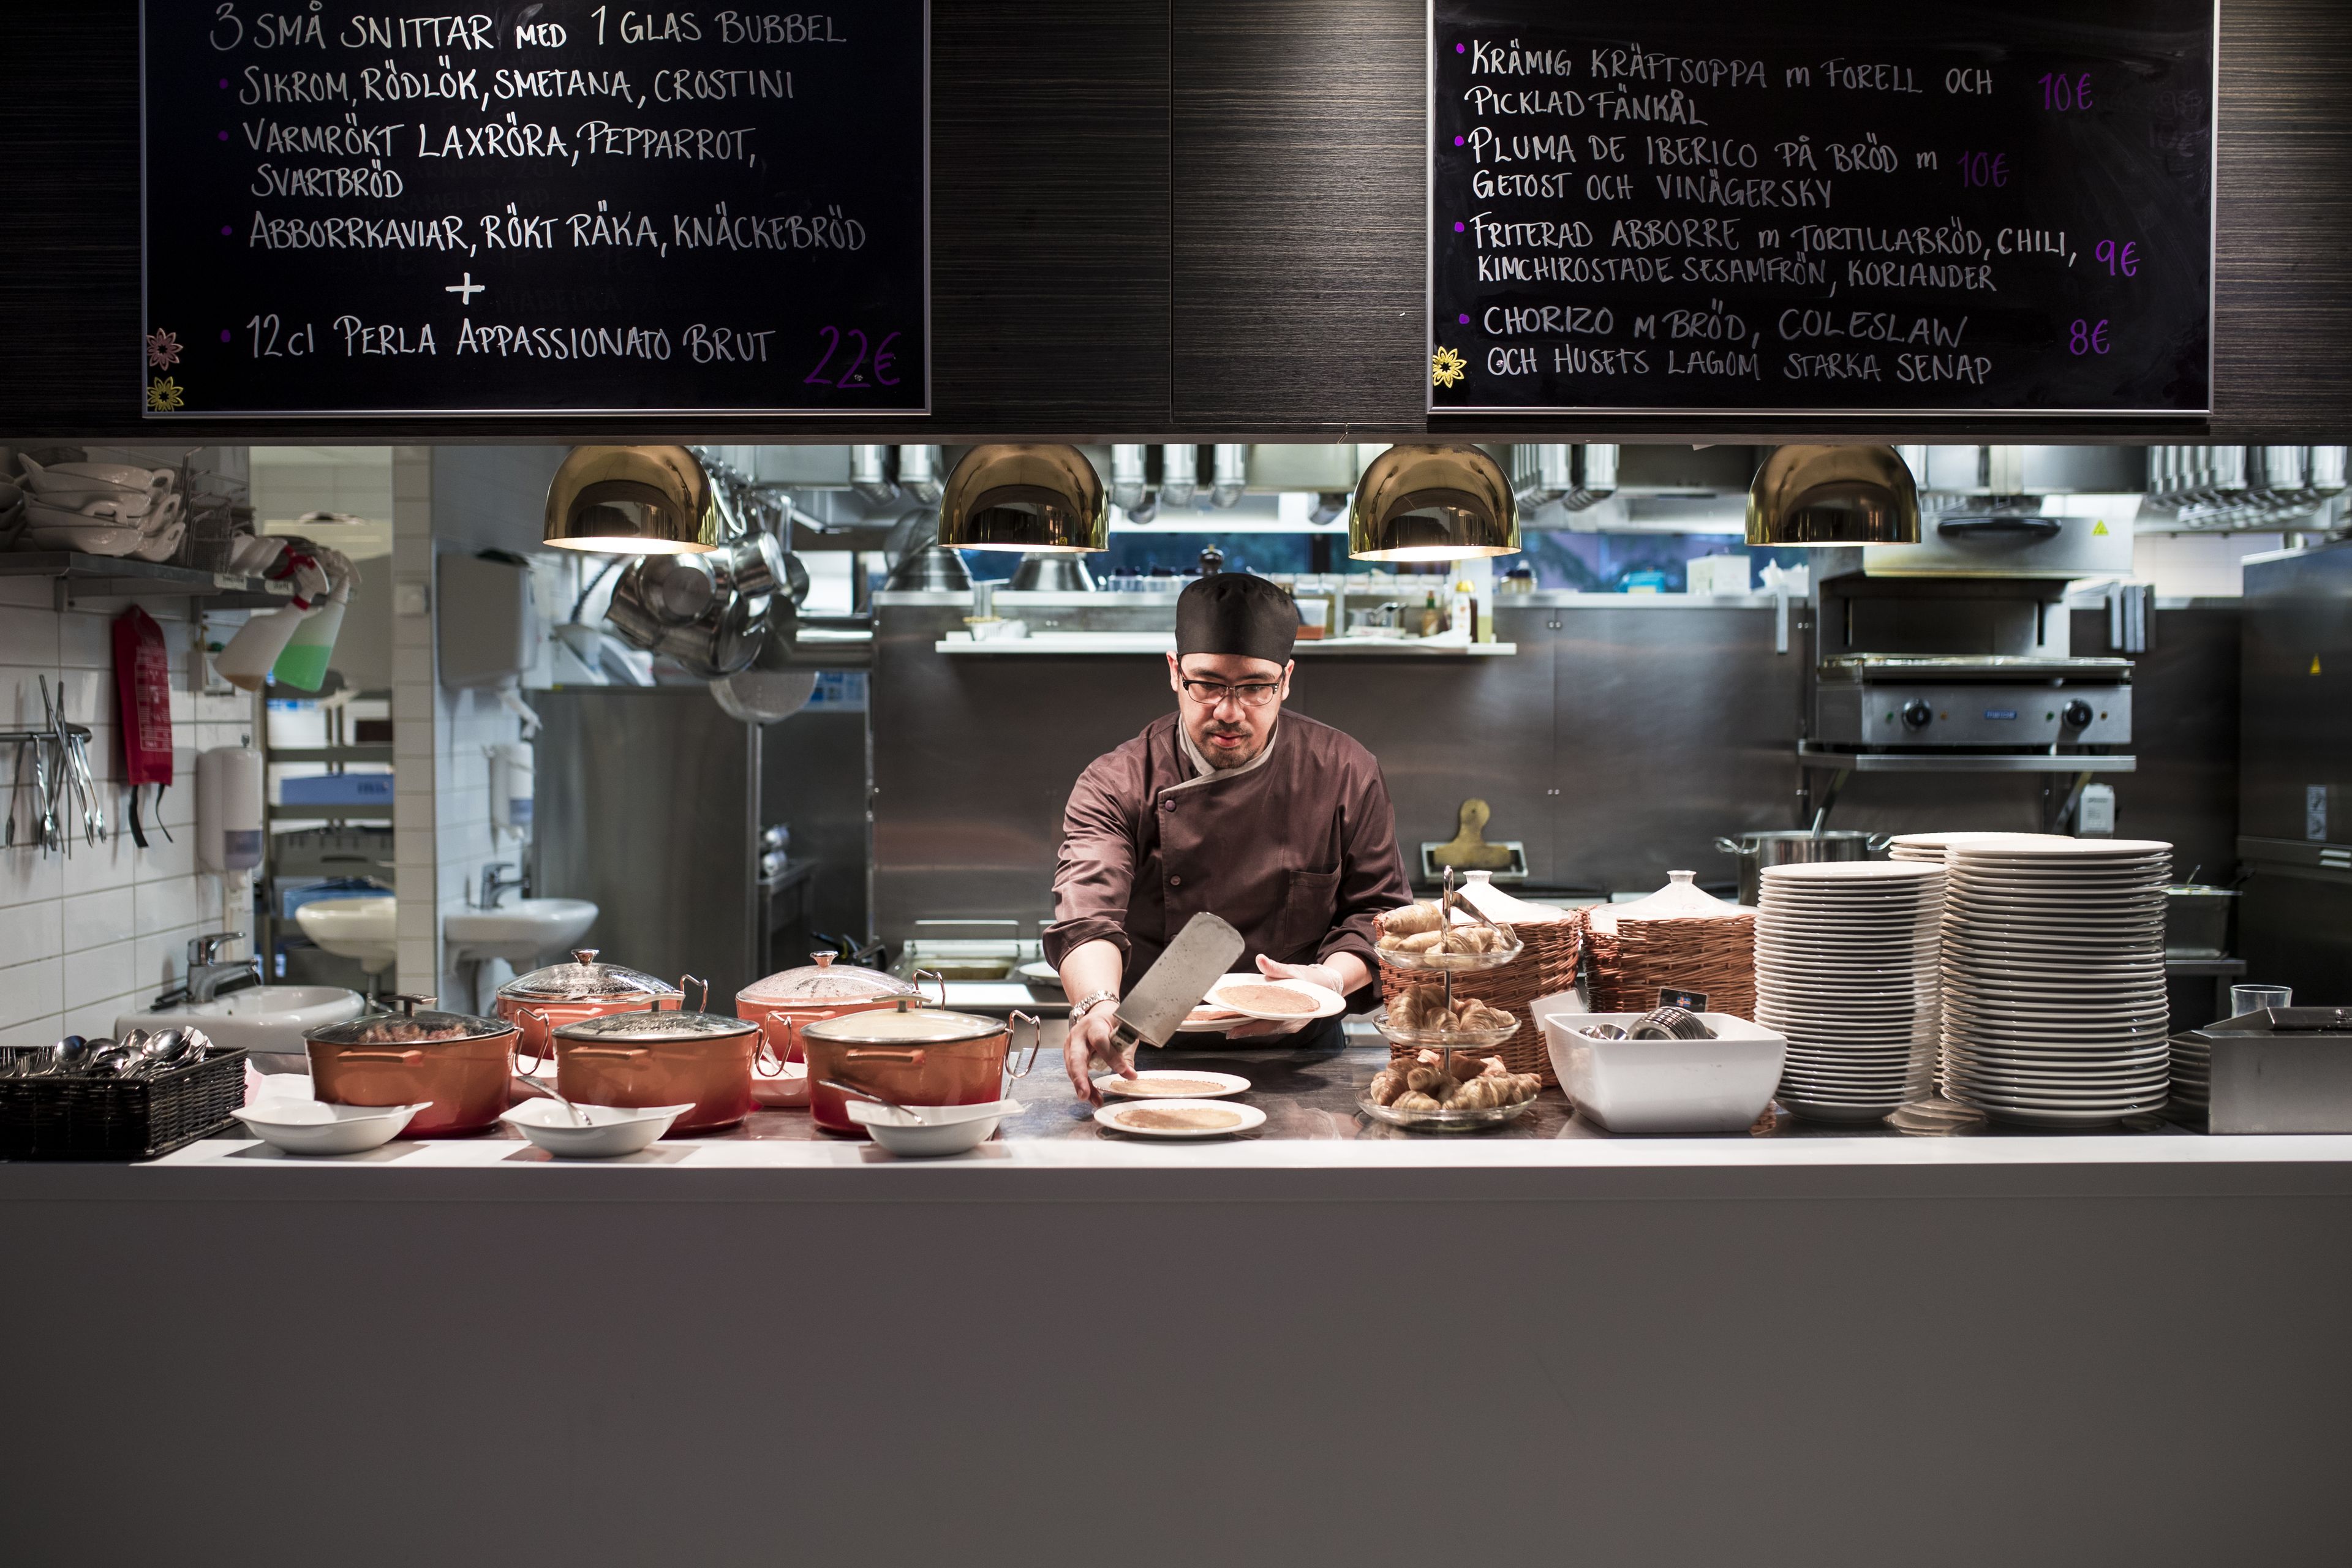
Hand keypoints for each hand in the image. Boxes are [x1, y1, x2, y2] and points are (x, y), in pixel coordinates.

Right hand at [1064, 1002, 1132, 1105]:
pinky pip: (1075, 1073)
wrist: (1096, 1014)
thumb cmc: (1110, 1022)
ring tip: (1095, 1100)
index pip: (1100, 1040)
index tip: (1123, 1071)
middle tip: (1085, 1094)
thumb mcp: (1122, 1030)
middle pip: (1076, 1057)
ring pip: (1074, 1068)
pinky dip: (1084, 1086)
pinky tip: (1092, 1097)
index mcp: (1094, 1024)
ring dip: (1083, 1086)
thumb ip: (1125, 1052)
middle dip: (1080, 1077)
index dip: (1111, 1056)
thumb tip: (1131, 1074)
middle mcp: (1078, 1035)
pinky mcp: (1069, 1055)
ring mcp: (1071, 1045)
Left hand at [1222, 955, 1345, 1038]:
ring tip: (1225, 1022)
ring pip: (1264, 1027)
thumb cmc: (1311, 978)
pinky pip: (1268, 1024)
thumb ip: (1276, 968)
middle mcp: (1291, 1023)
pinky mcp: (1287, 1021)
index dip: (1247, 1029)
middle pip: (1262, 1028)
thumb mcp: (1295, 971)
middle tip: (1219, 1026)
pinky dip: (1254, 1021)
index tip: (1230, 1032)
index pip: (1267, 1025)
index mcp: (1293, 1013)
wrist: (1328, 985)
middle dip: (1241, 1028)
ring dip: (1246, 1025)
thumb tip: (1260, 959)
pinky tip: (1241, 1017)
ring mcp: (1289, 1024)